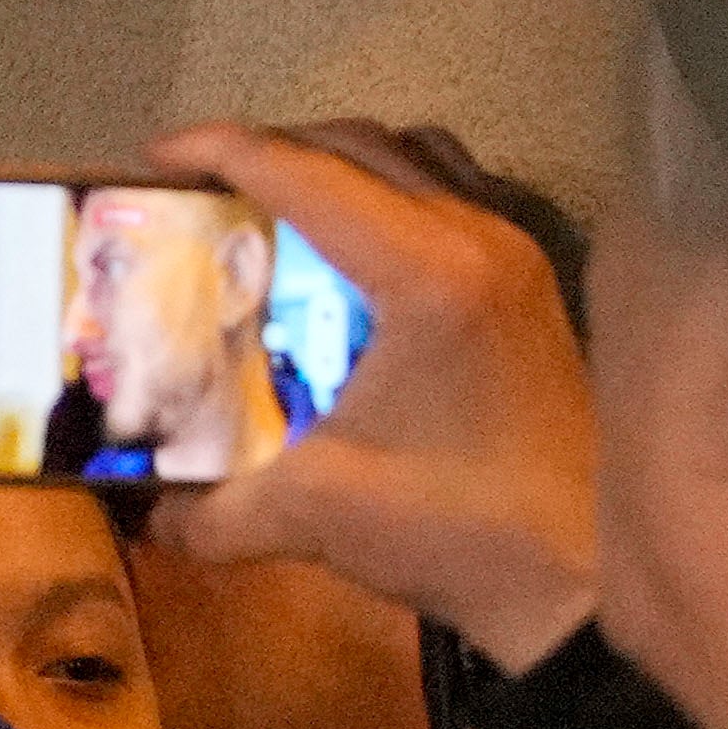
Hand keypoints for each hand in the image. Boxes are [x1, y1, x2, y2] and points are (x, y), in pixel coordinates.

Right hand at [149, 120, 601, 668]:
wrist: (586, 582)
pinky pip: (449, 194)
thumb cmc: (459, 533)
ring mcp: (514, 254)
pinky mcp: (530, 284)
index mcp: (426, 271)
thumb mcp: (313, 515)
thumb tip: (141, 513)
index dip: (219, 152)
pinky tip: (348, 254)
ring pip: (412, 157)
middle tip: (197, 186)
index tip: (152, 160)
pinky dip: (387, 194)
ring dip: (334, 164)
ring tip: (270, 205)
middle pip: (357, 145)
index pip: (305, 172)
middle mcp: (478, 236)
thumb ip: (211, 509)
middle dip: (267, 151)